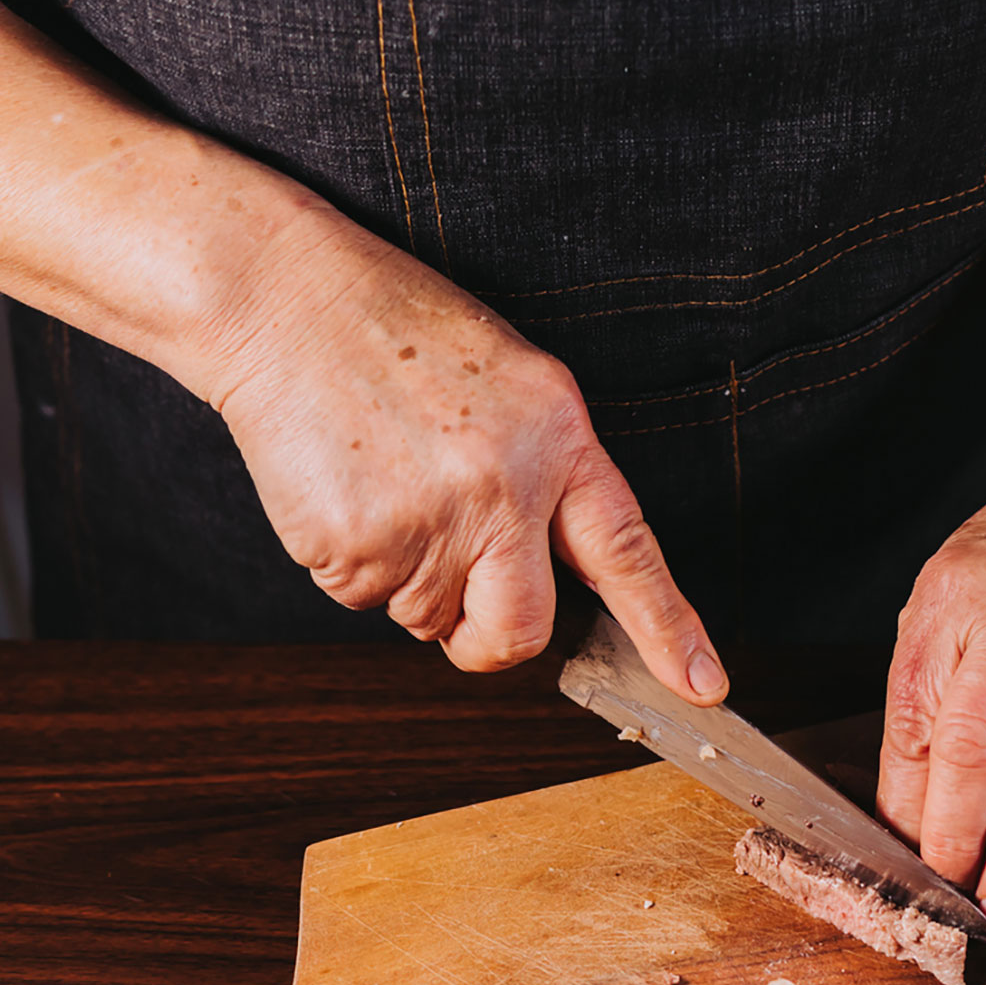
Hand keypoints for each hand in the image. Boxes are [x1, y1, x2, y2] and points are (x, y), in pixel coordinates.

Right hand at [204, 206, 727, 693]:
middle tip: (462, 615)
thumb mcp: (507, 381)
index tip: (703, 687)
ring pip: (427, 615)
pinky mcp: (355, 546)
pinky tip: (342, 485)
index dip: (669, 627)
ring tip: (381, 479)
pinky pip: (363, 598)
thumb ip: (542, 471)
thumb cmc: (393, 331)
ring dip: (406, 576)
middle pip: (519, 627)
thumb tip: (542, 568)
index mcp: (554, 435)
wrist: (282, 297)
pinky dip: (351, 560)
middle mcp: (503, 485)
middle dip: (490, 640)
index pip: (628, 550)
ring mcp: (428, 521)